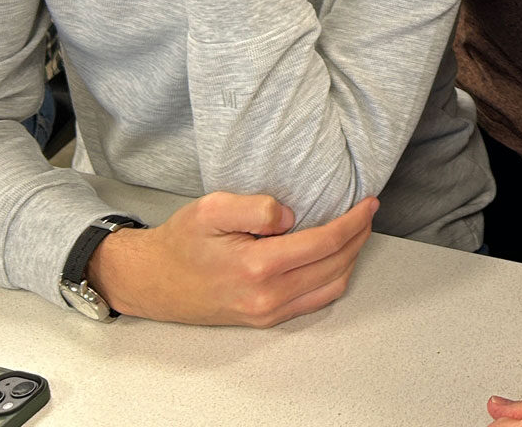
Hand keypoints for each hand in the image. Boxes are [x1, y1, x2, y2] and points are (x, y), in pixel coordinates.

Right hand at [85, 191, 376, 327]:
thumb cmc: (181, 242)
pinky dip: (334, 278)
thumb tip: (293, 216)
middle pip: (336, 265)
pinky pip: (314, 302)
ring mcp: (267, 313)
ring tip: (356, 231)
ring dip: (351, 258)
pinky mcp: (264, 319)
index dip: (354, 221)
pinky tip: (334, 257)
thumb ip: (257, 207)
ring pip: (331, 286)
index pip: (326, 243)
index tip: (368, 202)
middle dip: (359, 236)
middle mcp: (267, 297)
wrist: (152, 281)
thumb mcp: (212, 208)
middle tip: (367, 212)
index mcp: (257, 267)